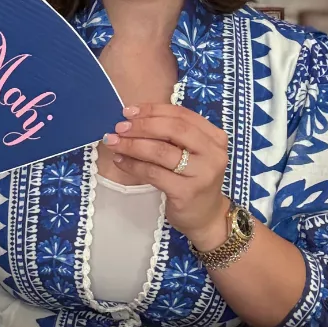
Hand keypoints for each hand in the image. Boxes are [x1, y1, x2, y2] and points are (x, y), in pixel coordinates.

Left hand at [103, 103, 229, 245]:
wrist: (206, 216)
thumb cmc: (194, 180)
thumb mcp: (191, 153)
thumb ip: (172, 135)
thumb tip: (132, 119)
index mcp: (214, 137)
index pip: (181, 114)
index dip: (153, 110)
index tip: (129, 111)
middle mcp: (212, 153)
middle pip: (173, 129)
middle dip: (142, 126)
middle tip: (120, 127)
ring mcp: (201, 173)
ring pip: (160, 151)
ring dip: (132, 144)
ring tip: (113, 142)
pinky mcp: (186, 191)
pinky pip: (153, 173)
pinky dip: (133, 165)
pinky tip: (121, 161)